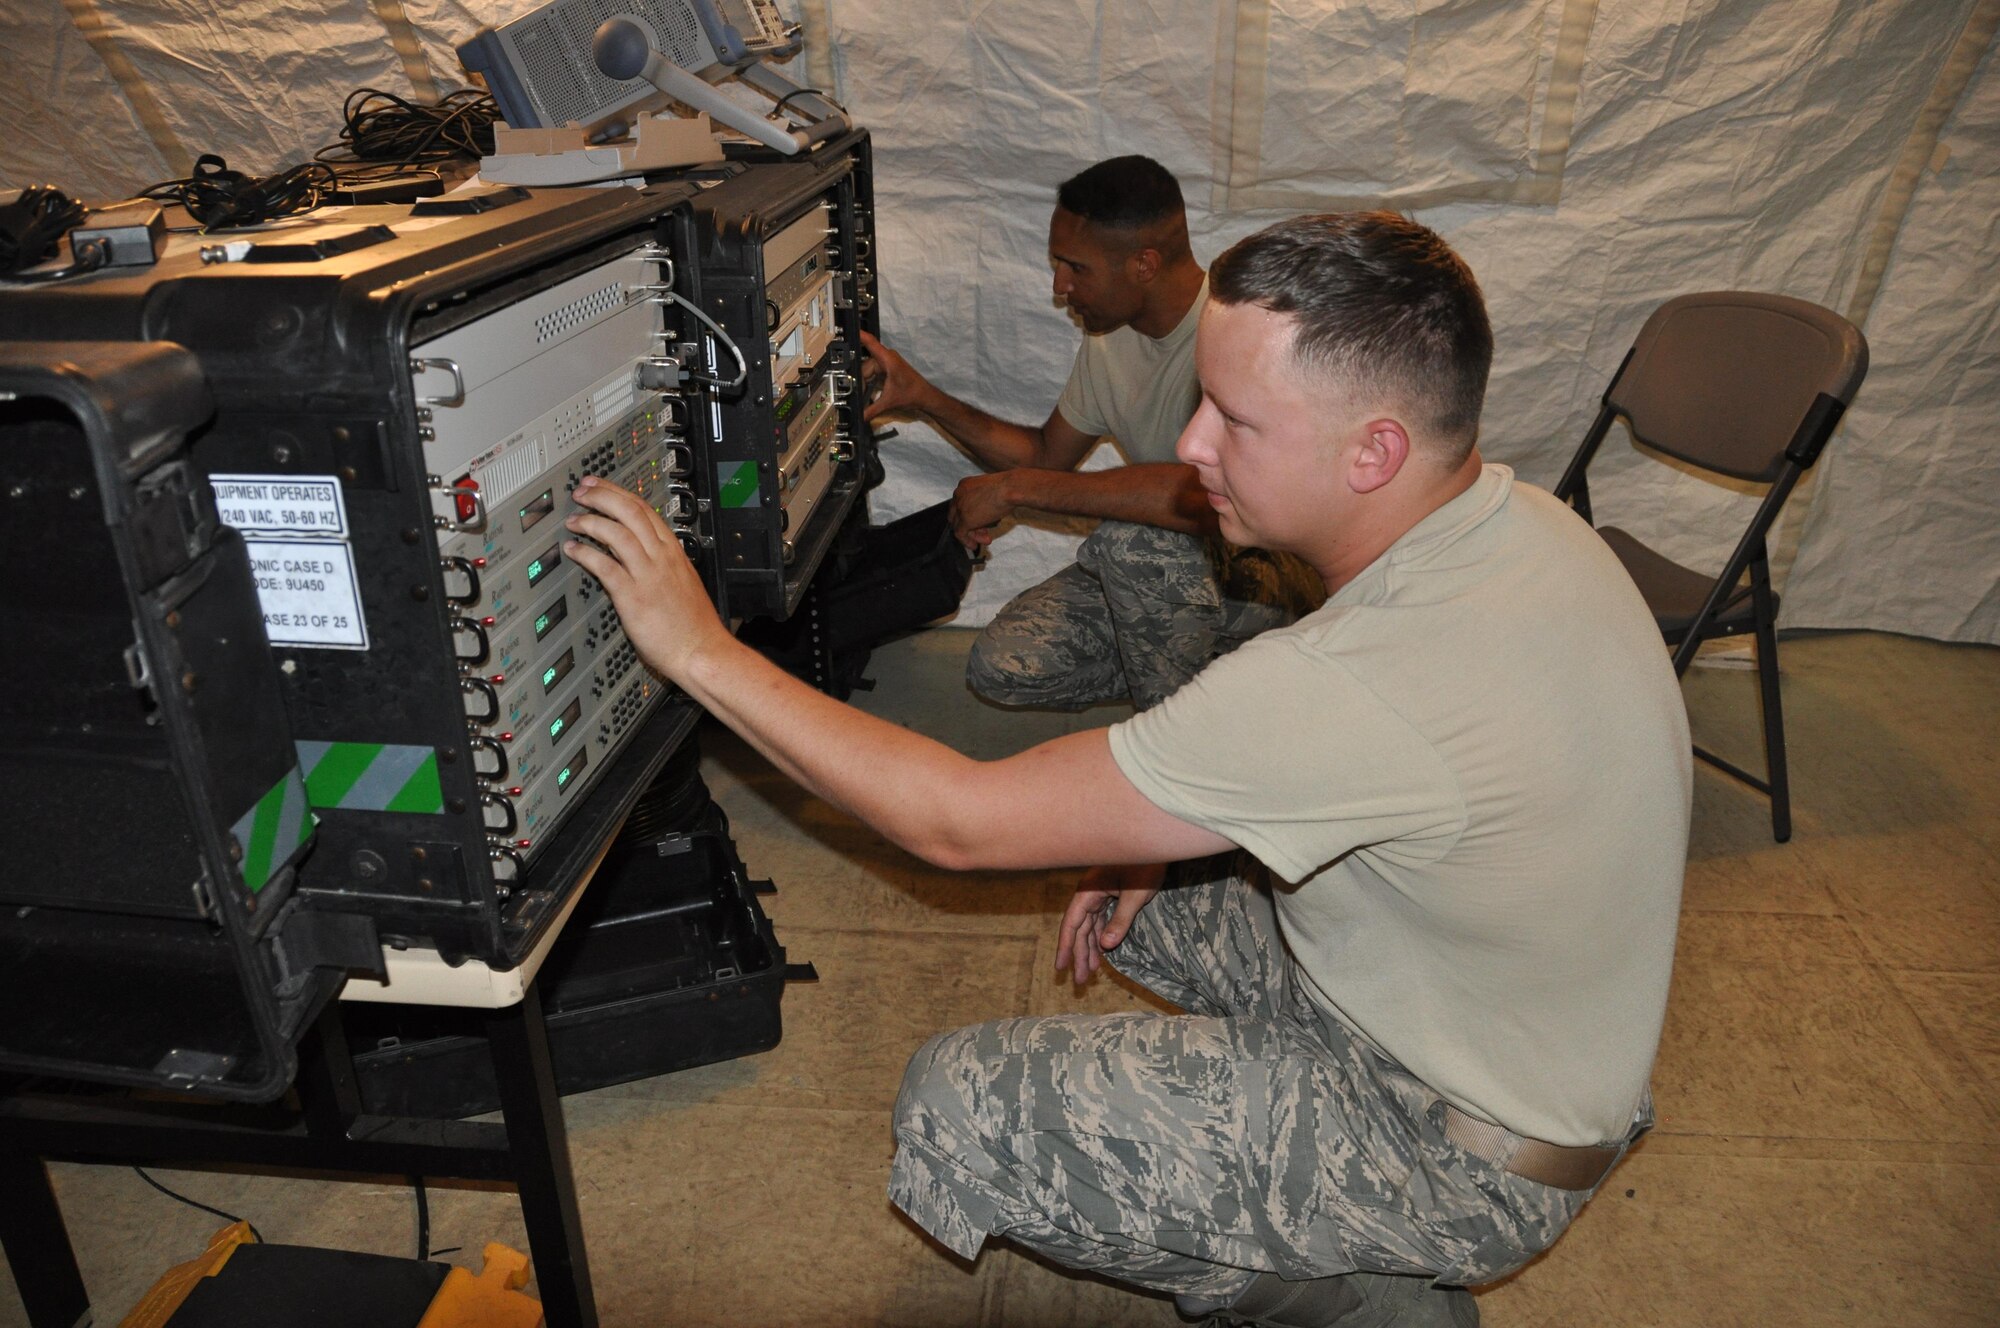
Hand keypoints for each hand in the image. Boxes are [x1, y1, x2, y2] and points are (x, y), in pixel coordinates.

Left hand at [561, 477, 731, 683]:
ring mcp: (647, 575)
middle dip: (601, 496)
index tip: (599, 486)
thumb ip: (662, 566)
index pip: (644, 509)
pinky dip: (585, 553)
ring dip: (590, 521)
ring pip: (616, 532)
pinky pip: (605, 566)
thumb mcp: (683, 583)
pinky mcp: (633, 596)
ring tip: (573, 521)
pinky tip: (573, 550)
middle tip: (581, 492)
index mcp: (673, 552)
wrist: (702, 652)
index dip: (617, 493)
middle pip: (629, 512)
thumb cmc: (694, 626)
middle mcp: (661, 558)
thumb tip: (640, 556)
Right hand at [859, 329, 930, 423]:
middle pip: (864, 364)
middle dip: (859, 377)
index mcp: (887, 359)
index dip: (858, 335)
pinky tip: (867, 390)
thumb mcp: (888, 402)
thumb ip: (872, 410)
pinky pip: (873, 372)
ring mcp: (887, 363)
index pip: (870, 342)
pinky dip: (869, 381)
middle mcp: (886, 358)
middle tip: (856, 391)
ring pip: (868, 369)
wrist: (925, 396)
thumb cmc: (911, 394)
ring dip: (864, 381)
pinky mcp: (888, 369)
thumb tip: (860, 417)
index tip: (848, 328)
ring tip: (862, 393)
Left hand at [949, 471, 1014, 550]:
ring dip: (971, 535)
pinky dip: (966, 541)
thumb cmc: (1007, 486)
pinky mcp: (965, 519)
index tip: (979, 522)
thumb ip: (983, 501)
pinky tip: (974, 545)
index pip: (959, 504)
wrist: (1011, 488)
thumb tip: (985, 513)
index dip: (968, 515)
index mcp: (964, 485)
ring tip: (984, 540)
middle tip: (981, 532)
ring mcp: (960, 507)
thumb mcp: (991, 491)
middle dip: (969, 526)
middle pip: (956, 515)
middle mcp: (959, 494)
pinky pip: (960, 534)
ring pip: (958, 525)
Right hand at [1055, 863, 1164, 984]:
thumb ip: (1121, 920)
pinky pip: (1101, 920)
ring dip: (1090, 948)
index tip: (1061, 967)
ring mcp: (1100, 893)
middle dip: (1079, 954)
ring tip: (1091, 972)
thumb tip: (1106, 946)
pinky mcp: (1111, 894)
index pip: (1072, 924)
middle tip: (1080, 981)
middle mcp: (1090, 893)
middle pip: (1080, 929)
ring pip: (1090, 926)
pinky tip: (1102, 951)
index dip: (1065, 947)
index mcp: (1088, 891)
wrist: (1156, 844)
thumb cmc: (1146, 864)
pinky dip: (1101, 936)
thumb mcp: (1136, 895)